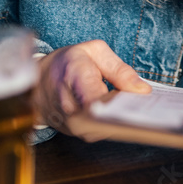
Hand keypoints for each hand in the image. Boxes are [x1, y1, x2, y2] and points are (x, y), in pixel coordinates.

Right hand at [34, 39, 150, 135]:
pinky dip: (110, 125)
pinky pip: (95, 132)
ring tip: (135, 111)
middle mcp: (68, 102)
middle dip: (123, 115)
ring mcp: (67, 120)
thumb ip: (120, 69)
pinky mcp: (72, 130)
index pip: (93, 98)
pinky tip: (122, 116)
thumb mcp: (95, 51)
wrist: (38, 79)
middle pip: (100, 118)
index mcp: (74, 74)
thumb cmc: (69, 62)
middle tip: (144, 109)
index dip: (116, 105)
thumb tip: (142, 90)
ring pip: (100, 129)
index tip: (136, 102)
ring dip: (119, 122)